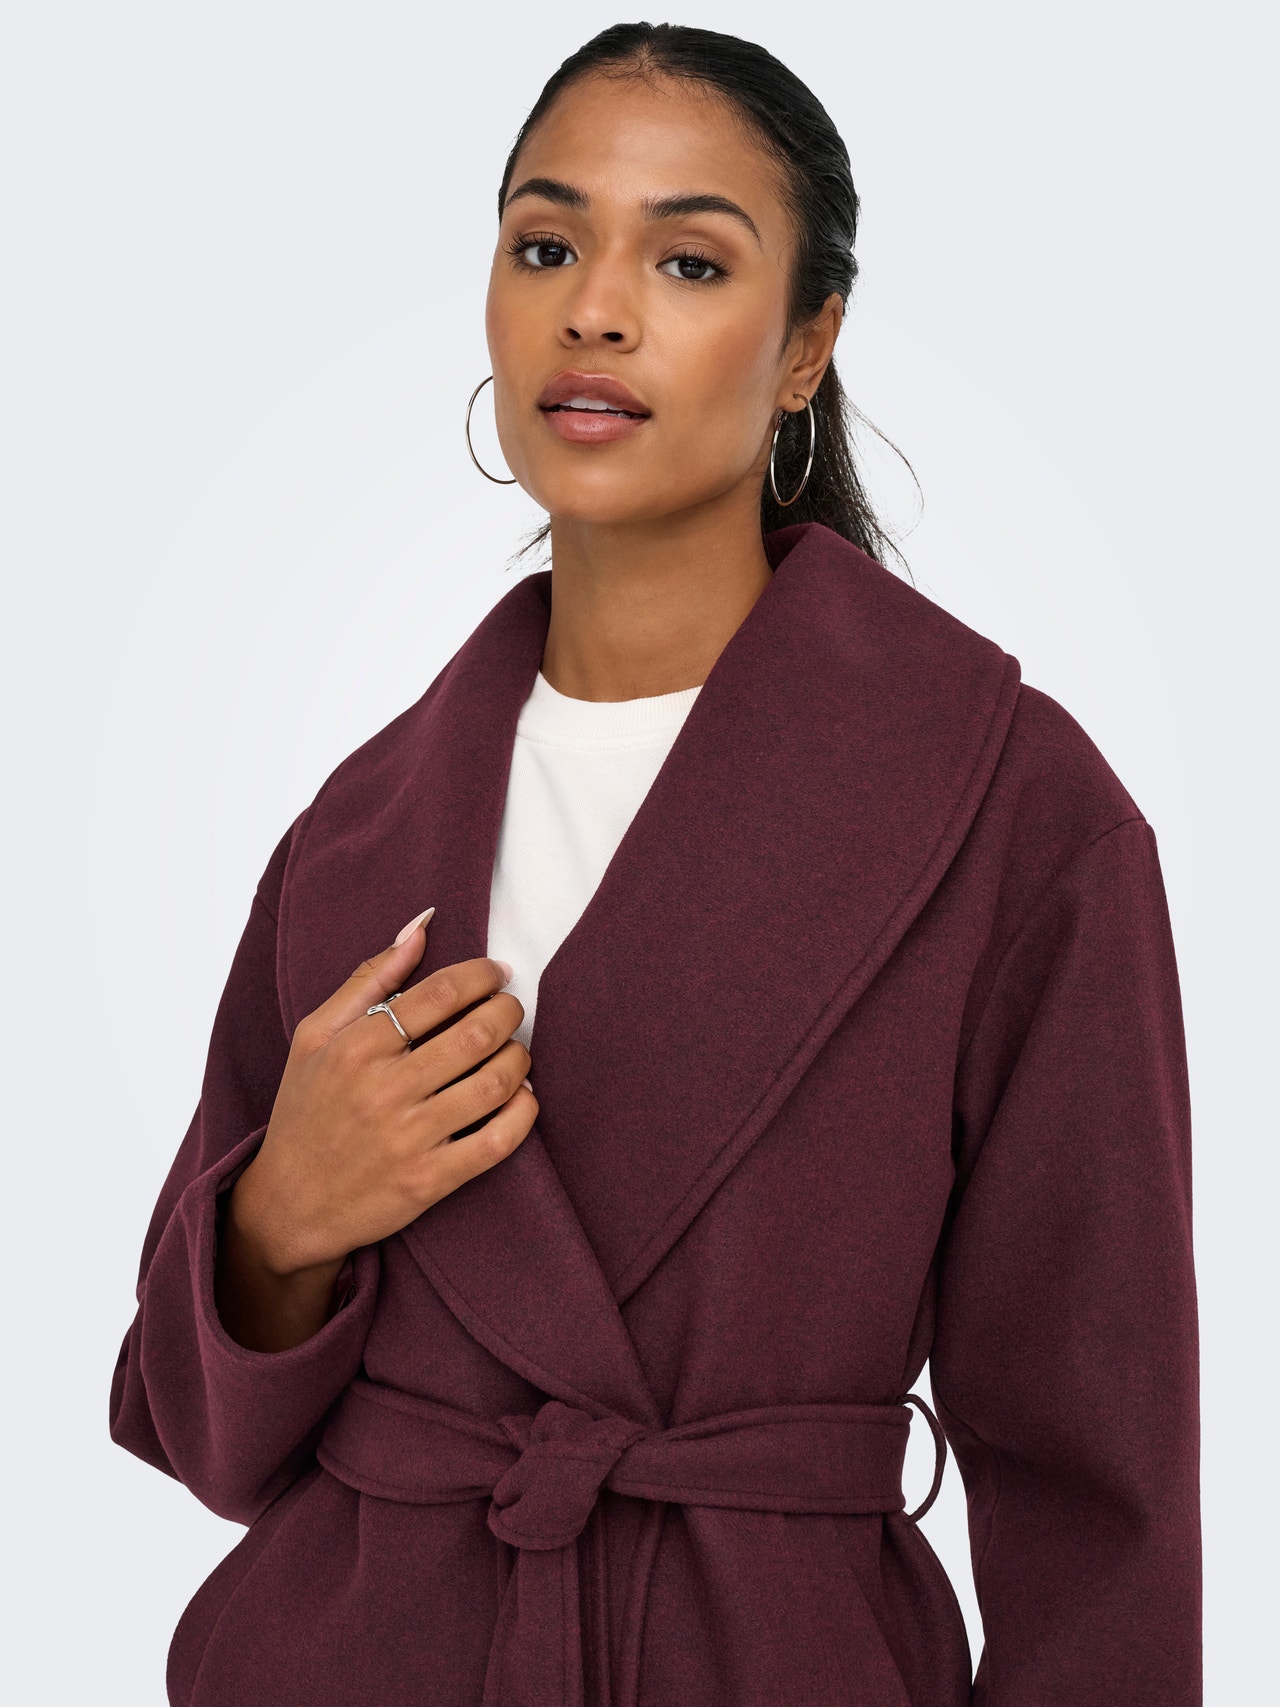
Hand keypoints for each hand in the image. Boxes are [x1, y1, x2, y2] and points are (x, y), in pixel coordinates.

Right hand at [217, 912, 534, 1347]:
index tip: (497, 974)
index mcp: (356, 1046)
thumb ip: (369, 978)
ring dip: (519, 1059)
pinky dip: (524, 1112)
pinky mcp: (429, 1181)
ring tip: (514, 1052)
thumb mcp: (315, 1036)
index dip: (483, 975)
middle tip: (510, 1010)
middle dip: (508, 1012)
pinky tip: (520, 1098)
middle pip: (476, 1033)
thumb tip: (422, 926)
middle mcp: (383, 1089)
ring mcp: (408, 1137)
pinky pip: (498, 1140)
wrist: (287, 1205)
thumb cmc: (305, 1111)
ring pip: (495, 1082)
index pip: (442, 993)